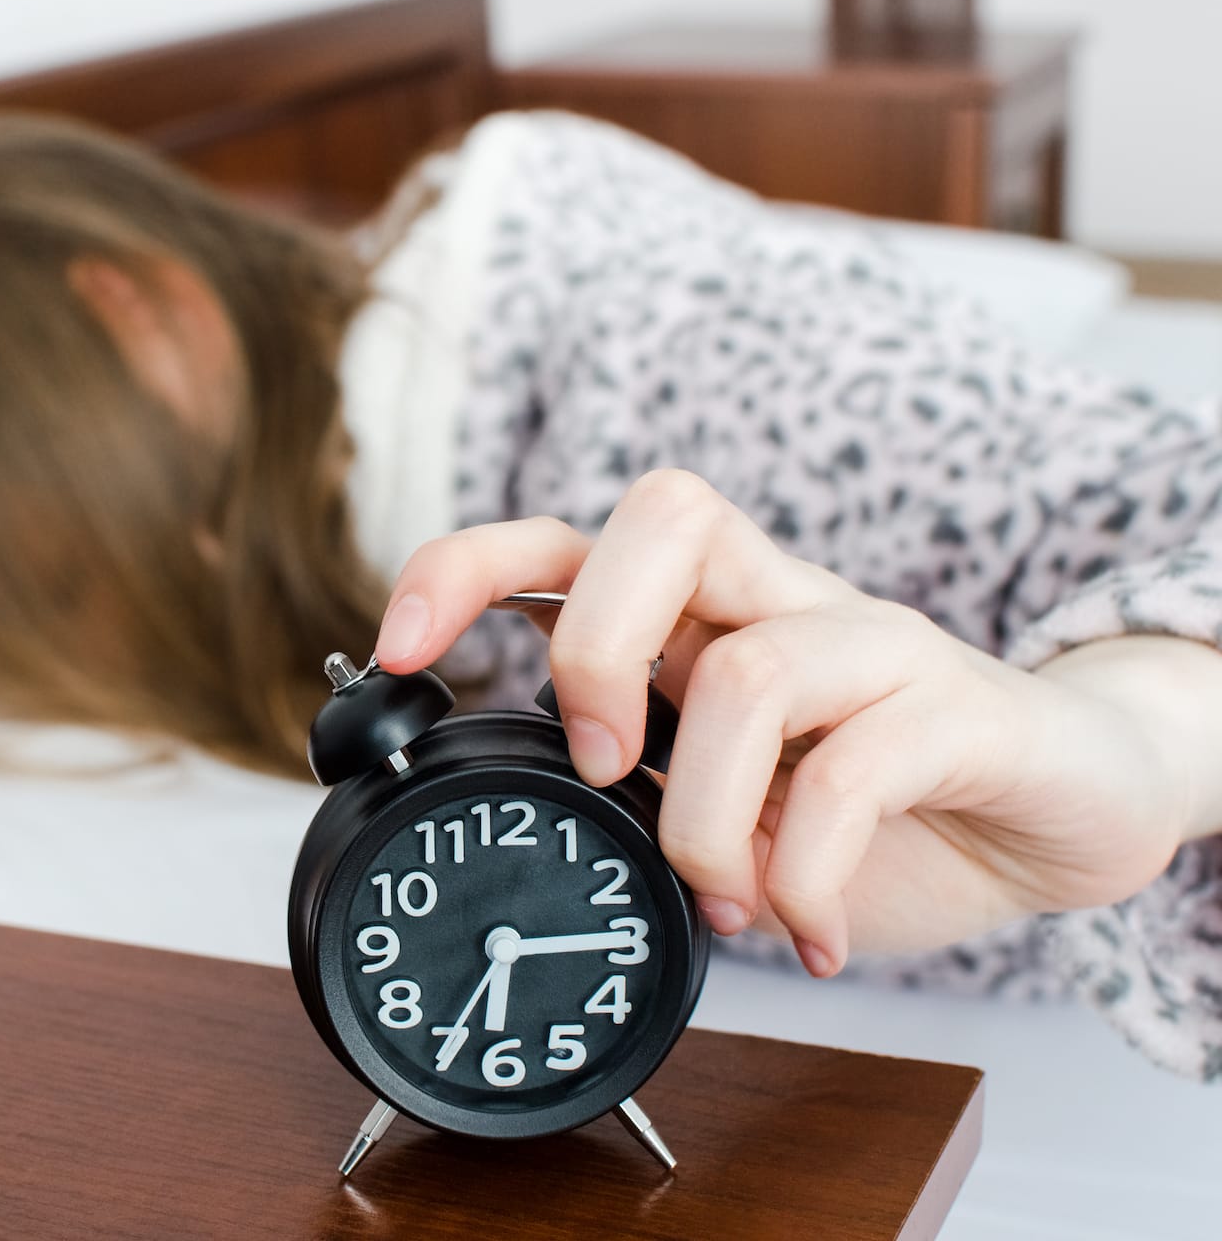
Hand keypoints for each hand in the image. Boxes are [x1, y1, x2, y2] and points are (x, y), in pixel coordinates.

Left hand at [373, 471, 1186, 976]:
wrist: (1057, 805)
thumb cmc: (874, 797)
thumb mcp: (723, 793)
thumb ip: (638, 789)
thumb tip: (525, 829)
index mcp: (698, 616)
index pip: (564, 539)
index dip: (465, 570)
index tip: (393, 651)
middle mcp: (778, 602)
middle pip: (664, 517)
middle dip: (593, 653)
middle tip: (602, 770)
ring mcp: (872, 643)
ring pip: (751, 668)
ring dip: (703, 817)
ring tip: (723, 898)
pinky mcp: (961, 709)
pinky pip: (862, 762)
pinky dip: (807, 872)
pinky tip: (806, 933)